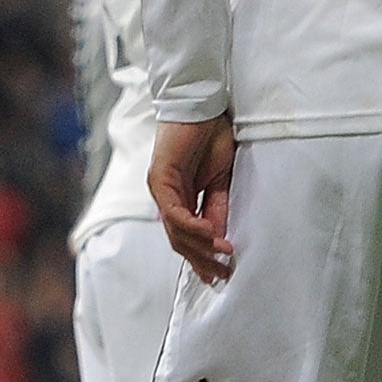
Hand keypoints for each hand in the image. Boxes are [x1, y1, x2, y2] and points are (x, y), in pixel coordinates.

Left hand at [149, 114, 236, 283]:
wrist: (204, 106)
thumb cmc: (212, 138)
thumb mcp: (220, 181)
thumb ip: (216, 208)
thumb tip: (220, 238)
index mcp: (179, 198)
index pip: (185, 236)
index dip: (201, 257)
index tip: (219, 274)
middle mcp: (165, 196)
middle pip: (178, 239)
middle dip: (200, 259)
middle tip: (221, 274)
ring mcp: (159, 188)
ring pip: (175, 230)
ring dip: (199, 246)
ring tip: (222, 255)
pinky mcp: (159, 178)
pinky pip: (173, 211)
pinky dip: (191, 225)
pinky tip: (210, 234)